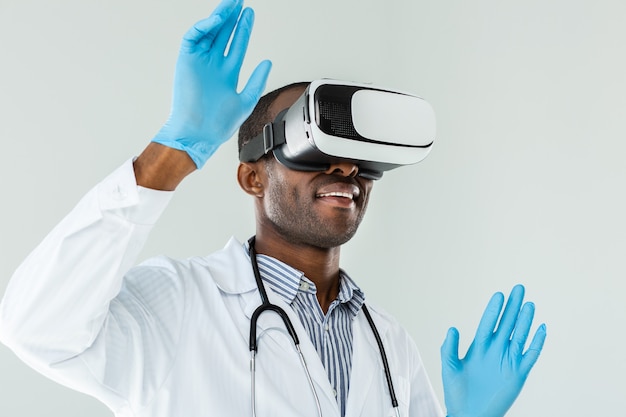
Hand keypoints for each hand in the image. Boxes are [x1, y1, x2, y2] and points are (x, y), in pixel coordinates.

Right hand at [152, 0, 271, 167]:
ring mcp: (199, 62)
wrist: (199, 133)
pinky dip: (204, 26)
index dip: (243, 29)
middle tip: (239, 1)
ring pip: (209, 32)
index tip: (250, 14)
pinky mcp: (186, 61)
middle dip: (231, 17)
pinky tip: (217, 20)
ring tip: (231, 4)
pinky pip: (193, 37)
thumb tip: (268, 62)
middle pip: (223, 34)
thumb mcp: (247, 100)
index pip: (237, 45)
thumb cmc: (219, 124)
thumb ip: (257, 80)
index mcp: (227, 74)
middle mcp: (212, 66)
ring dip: (219, 17)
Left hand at [441, 284, 546, 416]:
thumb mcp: (449, 367)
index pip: (488, 323)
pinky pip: (530, 356)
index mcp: (479, 347)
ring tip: (529, 304)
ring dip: (525, 321)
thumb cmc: (456, 392)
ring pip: (519, 336)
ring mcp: (507, 362)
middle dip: (513, 307)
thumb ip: (449, 347)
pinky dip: (537, 343)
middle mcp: (495, 351)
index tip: (499, 295)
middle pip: (507, 325)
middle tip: (519, 288)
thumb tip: (453, 328)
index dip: (494, 310)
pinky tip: (541, 328)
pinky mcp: (518, 374)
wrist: (468, 415)